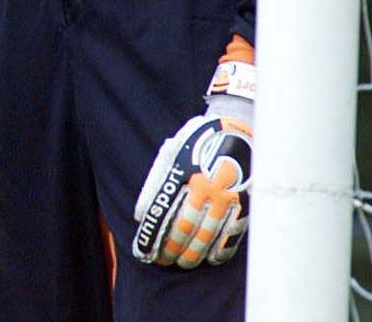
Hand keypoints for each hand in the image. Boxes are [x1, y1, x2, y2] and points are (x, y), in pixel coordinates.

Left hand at [132, 62, 254, 268]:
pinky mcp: (247, 203)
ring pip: (208, 237)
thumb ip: (155, 183)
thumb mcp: (172, 152)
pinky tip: (211, 259)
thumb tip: (142, 214)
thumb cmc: (200, 140)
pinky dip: (220, 250)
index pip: (162, 214)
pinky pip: (232, 234)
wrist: (240, 126)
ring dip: (193, 254)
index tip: (144, 252)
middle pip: (184, 230)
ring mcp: (228, 198)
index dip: (153, 237)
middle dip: (171, 249)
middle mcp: (205, 189)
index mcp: (183, 174)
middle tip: (163, 260)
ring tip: (182, 262)